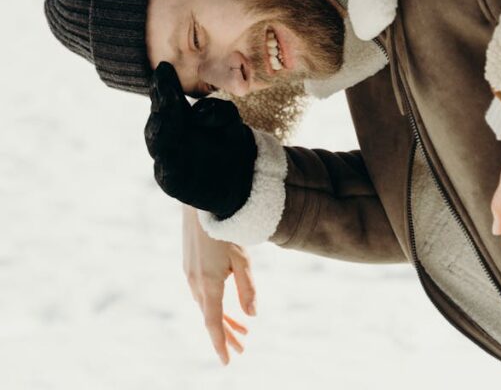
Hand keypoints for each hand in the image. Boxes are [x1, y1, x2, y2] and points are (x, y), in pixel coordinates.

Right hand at [145, 62, 256, 218]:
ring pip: (158, 144)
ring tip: (163, 114)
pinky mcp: (172, 181)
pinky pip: (165, 172)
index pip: (168, 99)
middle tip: (163, 87)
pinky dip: (164, 162)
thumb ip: (216, 111)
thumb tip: (198, 114)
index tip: (164, 68)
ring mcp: (168, 159)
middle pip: (158, 119)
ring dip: (160, 129)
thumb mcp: (229, 120)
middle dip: (161, 103)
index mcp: (178, 118)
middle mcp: (169, 136)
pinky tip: (165, 153)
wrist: (241, 176)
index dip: (164, 85)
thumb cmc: (229, 141)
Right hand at [182, 205, 255, 365]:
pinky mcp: (189, 263)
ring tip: (242, 328)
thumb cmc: (225, 226)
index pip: (213, 324)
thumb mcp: (241, 257)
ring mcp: (189, 272)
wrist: (200, 200)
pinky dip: (214, 303)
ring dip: (222, 318)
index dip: (221, 343)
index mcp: (208, 284)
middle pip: (210, 317)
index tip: (228, 361)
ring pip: (205, 305)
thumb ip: (246, 288)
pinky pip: (201, 291)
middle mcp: (195, 282)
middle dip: (227, 334)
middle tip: (243, 348)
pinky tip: (225, 302)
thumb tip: (251, 315)